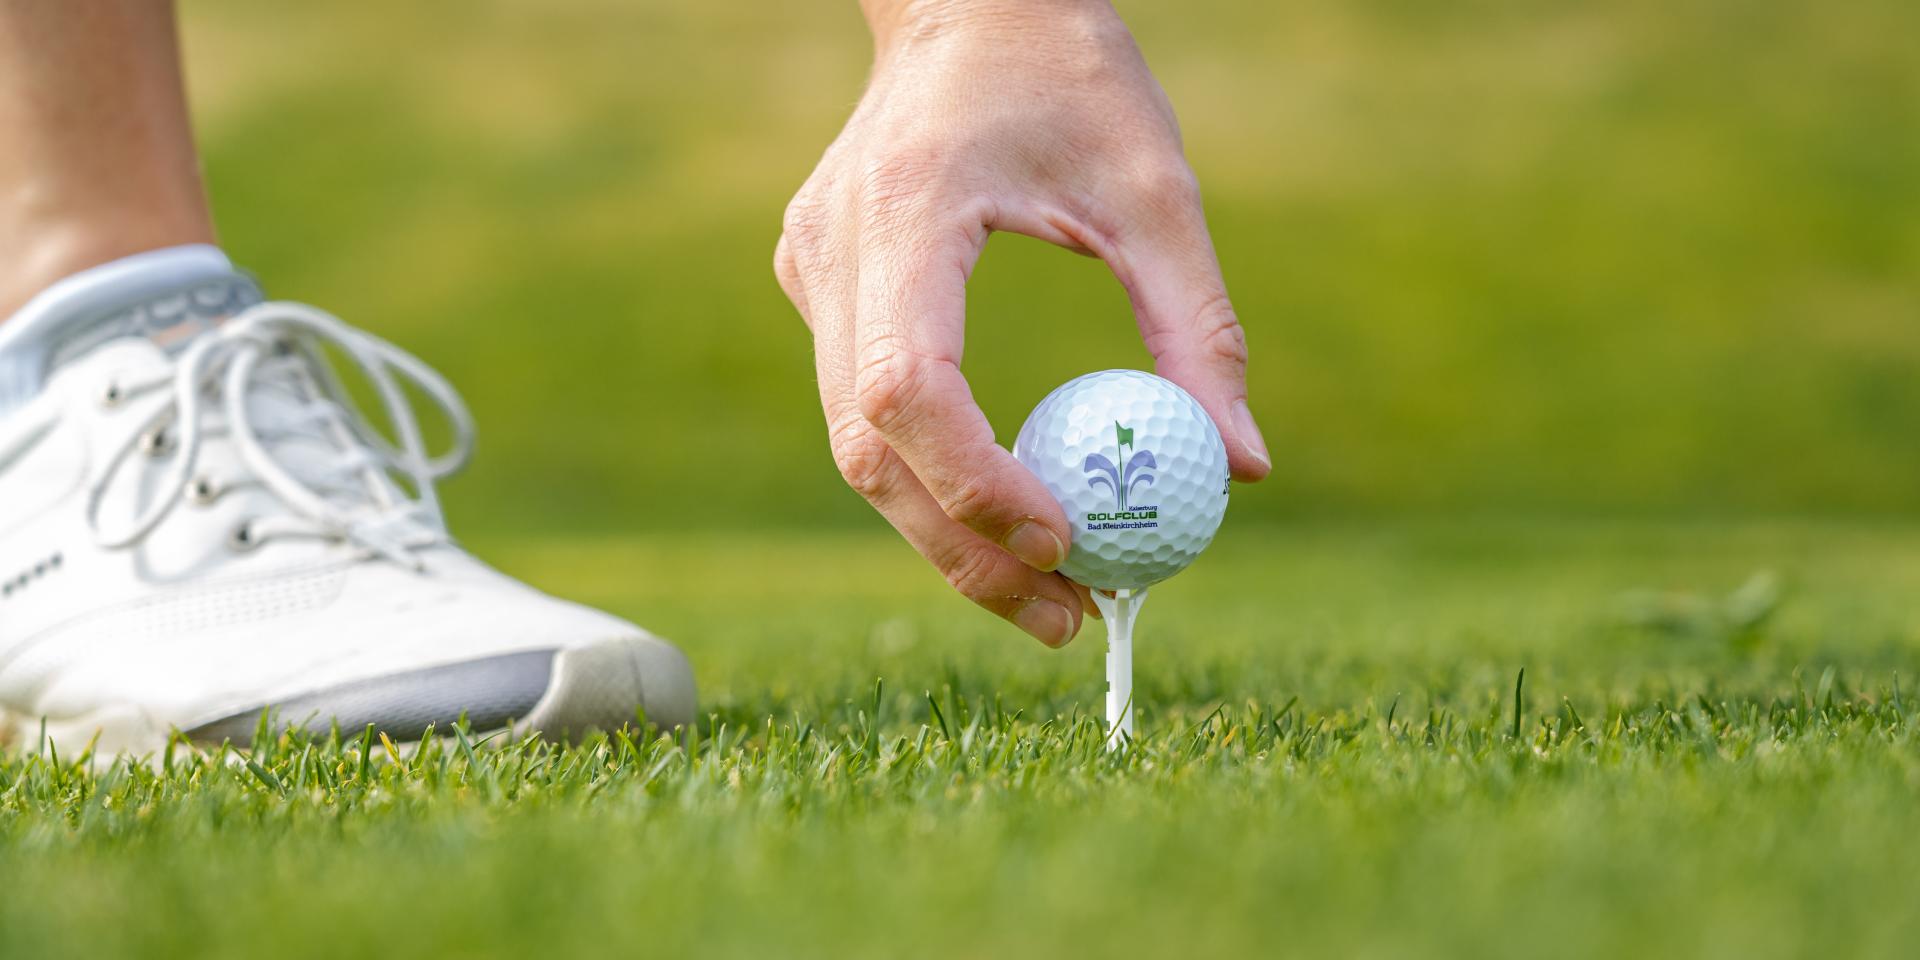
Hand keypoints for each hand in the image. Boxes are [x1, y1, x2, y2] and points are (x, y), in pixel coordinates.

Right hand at [774, 0, 1269, 646]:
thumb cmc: (1069, 72)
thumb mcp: (1156, 188)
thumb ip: (1199, 328)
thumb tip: (1243, 469)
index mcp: (908, 208)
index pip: (910, 386)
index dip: (977, 484)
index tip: (1069, 540)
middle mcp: (832, 250)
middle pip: (868, 447)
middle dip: (964, 549)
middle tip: (1068, 616)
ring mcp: (809, 271)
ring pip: (855, 445)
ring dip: (945, 530)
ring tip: (1049, 589)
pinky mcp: (818, 284)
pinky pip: (863, 407)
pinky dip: (931, 473)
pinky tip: (1007, 505)